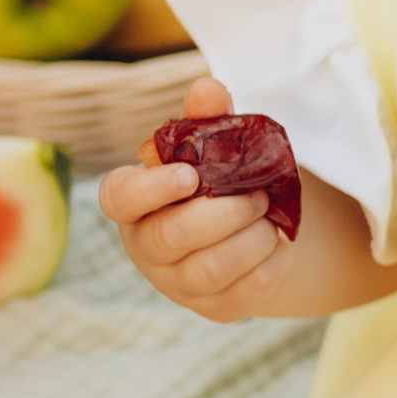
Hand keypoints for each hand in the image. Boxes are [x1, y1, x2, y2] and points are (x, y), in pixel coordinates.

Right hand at [97, 76, 292, 323]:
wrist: (253, 232)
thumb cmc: (219, 180)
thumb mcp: (213, 146)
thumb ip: (206, 118)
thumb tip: (207, 89)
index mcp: (133, 201)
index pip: (118, 198)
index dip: (150, 189)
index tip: (190, 175)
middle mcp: (146, 246)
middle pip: (172, 237)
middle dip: (223, 212)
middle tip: (256, 196)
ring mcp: (178, 283)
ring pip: (211, 267)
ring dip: (251, 238)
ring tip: (268, 218)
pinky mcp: (216, 308)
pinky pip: (245, 290)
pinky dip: (272, 261)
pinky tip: (278, 244)